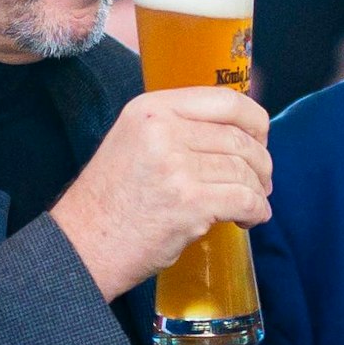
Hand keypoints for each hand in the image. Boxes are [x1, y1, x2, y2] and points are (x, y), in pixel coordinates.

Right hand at [51, 87, 271, 300]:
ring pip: (243, 171)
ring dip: (256, 190)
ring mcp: (177, 167)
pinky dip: (255, 211)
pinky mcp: (189, 203)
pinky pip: (243, 200)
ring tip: (252, 203)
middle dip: (259, 162)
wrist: (83, 244)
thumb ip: (177, 128)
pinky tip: (250, 219)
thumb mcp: (134, 140)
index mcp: (151, 108)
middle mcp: (164, 130)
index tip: (261, 138)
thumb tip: (237, 134)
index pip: (223, 100)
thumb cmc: (111, 199)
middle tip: (260, 181)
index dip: (253, 120)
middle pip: (238, 139)